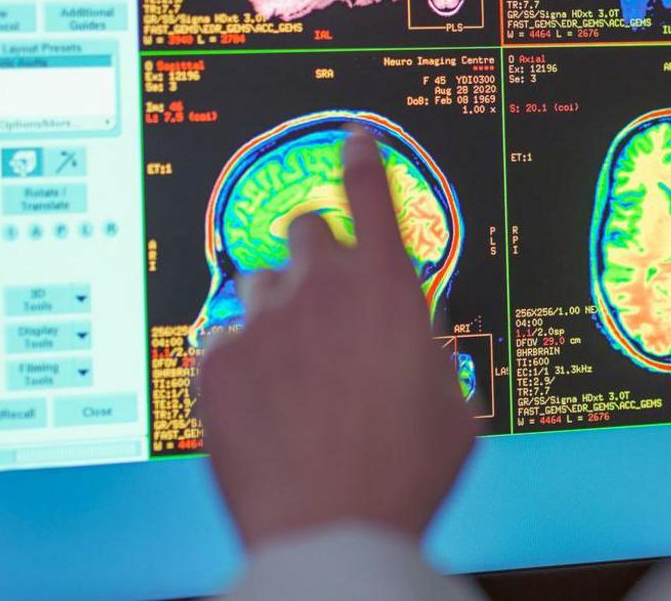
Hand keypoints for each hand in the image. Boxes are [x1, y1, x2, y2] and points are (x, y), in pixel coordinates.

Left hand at [198, 128, 475, 548]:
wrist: (329, 532)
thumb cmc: (405, 475)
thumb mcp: (453, 408)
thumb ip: (429, 357)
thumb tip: (416, 351)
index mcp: (390, 291)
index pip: (373, 194)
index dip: (363, 160)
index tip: (352, 139)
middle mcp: (323, 292)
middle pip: (308, 228)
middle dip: (319, 250)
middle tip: (325, 294)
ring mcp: (263, 326)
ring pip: (261, 284)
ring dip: (278, 308)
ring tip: (294, 364)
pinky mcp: (217, 366)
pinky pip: (225, 343)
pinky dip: (243, 363)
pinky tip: (264, 405)